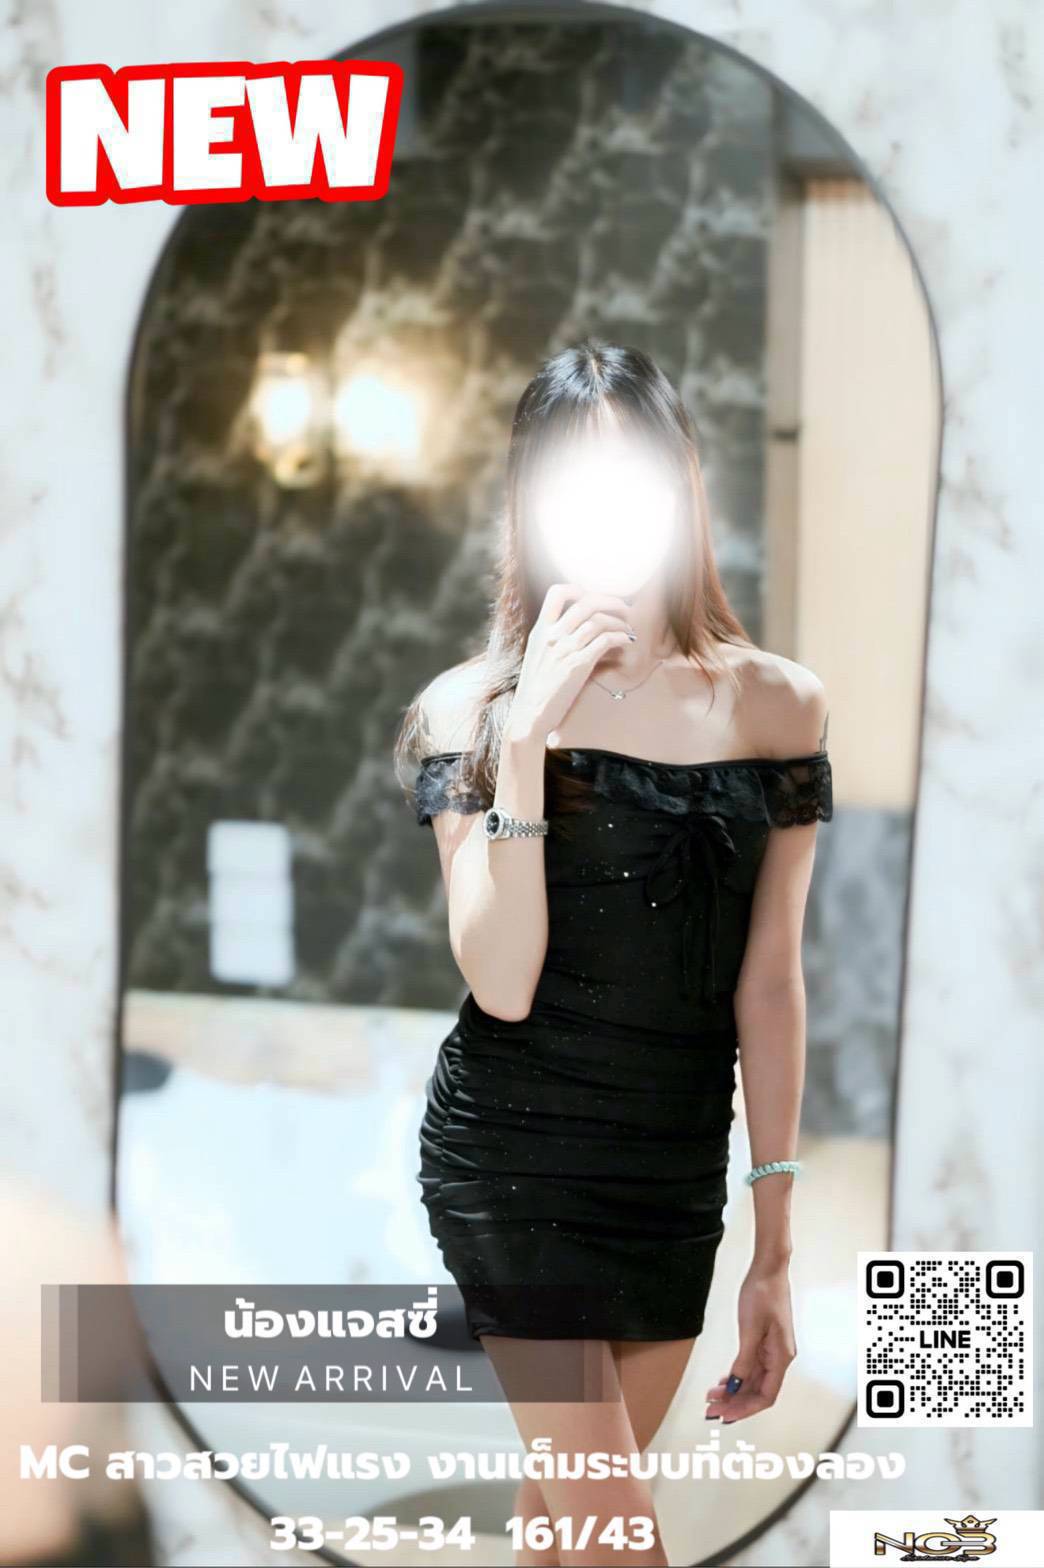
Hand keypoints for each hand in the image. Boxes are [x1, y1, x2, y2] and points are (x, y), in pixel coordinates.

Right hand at [506, 583, 635, 741]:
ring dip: (620, 621)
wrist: (528, 716)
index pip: (556, 593)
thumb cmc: (535, 691)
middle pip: (585, 602)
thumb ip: (552, 640)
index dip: (578, 589)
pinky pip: (605, 640)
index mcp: (540, 631)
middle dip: (610, 601)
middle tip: (623, 609)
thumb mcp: (537, 657)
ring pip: (599, 620)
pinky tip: (627, 641)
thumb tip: (574, 631)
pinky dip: (621, 637)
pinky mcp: (577, 665)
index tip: (592, 597)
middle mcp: (552, 636)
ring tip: (628, 629)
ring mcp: (564, 649)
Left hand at [704, 1261, 796, 1422]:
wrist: (769, 1268)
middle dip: (735, 1403)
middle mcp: (780, 1357)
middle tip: (711, 1410)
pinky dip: (737, 1376)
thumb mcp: (750, 1328)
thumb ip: (744, 1360)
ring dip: (733, 1391)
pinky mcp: (765, 1341)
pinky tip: (723, 1381)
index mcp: (781, 1357)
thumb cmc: (762, 1294)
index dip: (746, 1408)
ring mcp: (772, 1350)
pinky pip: (751, 1366)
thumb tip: (736, 1387)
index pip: (766, 1396)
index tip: (725, 1415)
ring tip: (711, 1397)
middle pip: (758, 1391)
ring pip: (753, 1380)